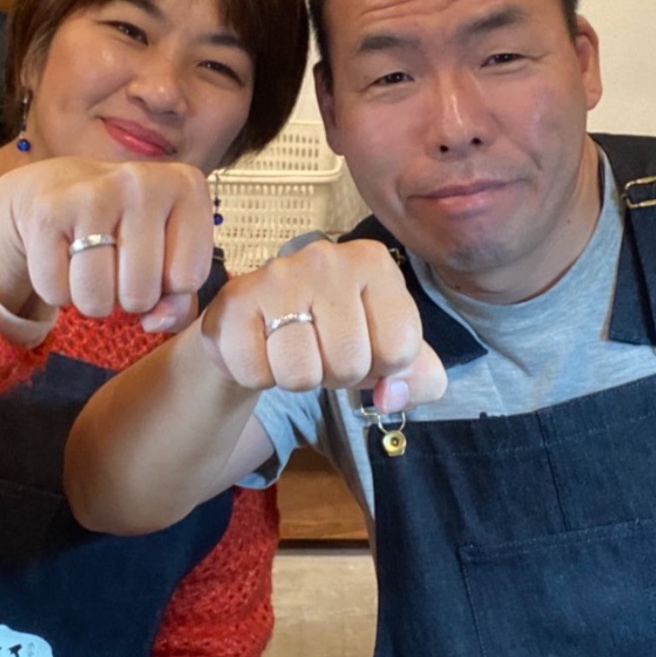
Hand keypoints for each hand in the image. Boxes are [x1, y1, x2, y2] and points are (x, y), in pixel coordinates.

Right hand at [0, 157, 213, 331]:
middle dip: (129, 299)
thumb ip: (180, 302)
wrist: (58, 186)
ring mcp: (92, 194)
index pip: (188, 278)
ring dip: (93, 301)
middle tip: (120, 271)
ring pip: (96, 298)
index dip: (170, 288)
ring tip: (95, 269)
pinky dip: (59, 291)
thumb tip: (155, 322)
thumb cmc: (128, 231)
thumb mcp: (170, 257)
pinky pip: (56, 290)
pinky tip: (65, 260)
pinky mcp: (48, 212)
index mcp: (186, 187)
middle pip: (141, 293)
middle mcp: (142, 182)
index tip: (158, 264)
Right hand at [198, 238, 447, 409]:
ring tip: (295, 351)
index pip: (399, 348)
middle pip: (349, 363)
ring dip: (298, 379)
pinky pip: (256, 373)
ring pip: (300, 373)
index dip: (383, 367)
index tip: (365, 348)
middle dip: (337, 375)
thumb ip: (419, 380)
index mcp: (374, 264)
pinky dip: (259, 377)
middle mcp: (327, 259)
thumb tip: (391, 397)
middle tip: (323, 351)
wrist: (260, 326)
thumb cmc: (337, 336)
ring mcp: (278, 277)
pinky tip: (262, 349)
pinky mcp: (235, 302)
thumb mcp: (391, 354)